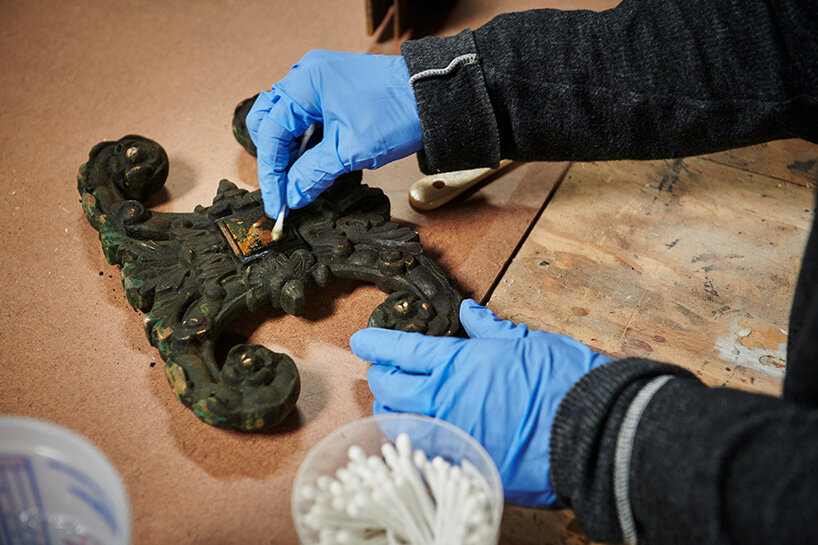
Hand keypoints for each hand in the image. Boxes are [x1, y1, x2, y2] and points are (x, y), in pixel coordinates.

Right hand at [245, 50, 422, 217]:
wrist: (433, 100)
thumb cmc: (397, 113)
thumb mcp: (350, 151)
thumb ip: (313, 174)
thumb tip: (292, 195)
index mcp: (305, 82)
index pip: (270, 131)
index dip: (270, 172)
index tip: (276, 202)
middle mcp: (307, 76)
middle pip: (269, 121)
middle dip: (273, 160)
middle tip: (283, 192)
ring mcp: (319, 82)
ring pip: (286, 122)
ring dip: (289, 154)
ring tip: (298, 184)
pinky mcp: (332, 93)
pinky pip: (306, 120)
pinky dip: (305, 145)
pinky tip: (311, 167)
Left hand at [350, 299, 610, 507]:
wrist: (592, 429)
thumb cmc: (561, 380)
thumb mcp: (525, 342)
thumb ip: (489, 328)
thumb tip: (468, 312)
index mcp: (458, 365)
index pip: (401, 351)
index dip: (375, 344)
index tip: (361, 340)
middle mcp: (446, 401)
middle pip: (391, 389)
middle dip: (380, 377)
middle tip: (381, 371)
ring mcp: (452, 436)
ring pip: (401, 426)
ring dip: (393, 413)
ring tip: (397, 405)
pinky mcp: (465, 465)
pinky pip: (425, 457)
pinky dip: (416, 445)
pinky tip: (420, 440)